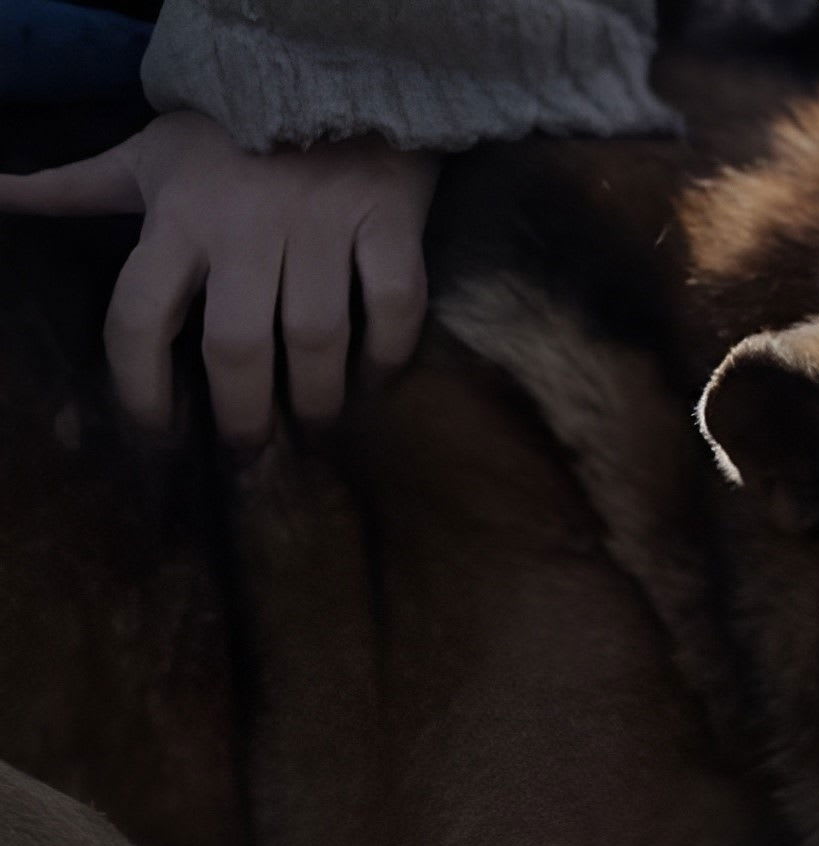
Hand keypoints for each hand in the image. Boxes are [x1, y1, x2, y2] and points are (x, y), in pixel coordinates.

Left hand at [0, 111, 439, 444]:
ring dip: (318, 399)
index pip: (139, 319)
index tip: (162, 438)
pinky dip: (388, 354)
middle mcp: (245, 227)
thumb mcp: (148, 155)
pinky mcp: (388, 218)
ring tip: (317, 428)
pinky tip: (375, 382)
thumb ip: (76, 187)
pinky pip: (393, 305)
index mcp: (177, 218)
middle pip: (236, 347)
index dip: (142, 393)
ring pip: (318, 338)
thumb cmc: (232, 129)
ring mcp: (322, 224)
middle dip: (243, 418)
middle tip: (251, 452)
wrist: (334, 70)